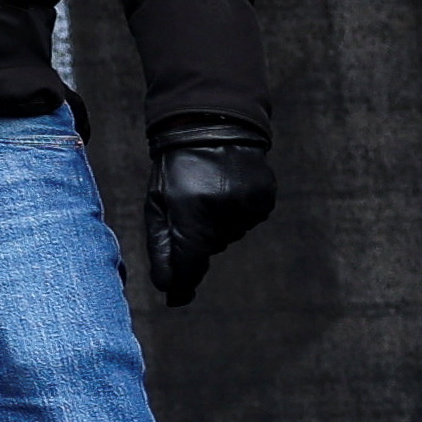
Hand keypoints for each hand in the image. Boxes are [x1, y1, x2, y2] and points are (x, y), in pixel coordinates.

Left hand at [144, 122, 275, 305]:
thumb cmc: (174, 168)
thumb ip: (161, 247)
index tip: (176, 296)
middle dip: (197, 236)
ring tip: (208, 190)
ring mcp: (247, 206)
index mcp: (190, 212)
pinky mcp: (264, 200)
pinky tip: (228, 188)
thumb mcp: (157, 203)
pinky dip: (237, 212)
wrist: (210, 125)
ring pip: (229, 235)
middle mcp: (221, 212)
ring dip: (217, 222)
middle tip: (189, 204)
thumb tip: (168, 288)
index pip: (189, 262)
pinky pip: (248, 221)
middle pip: (210, 248)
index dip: (182, 280)